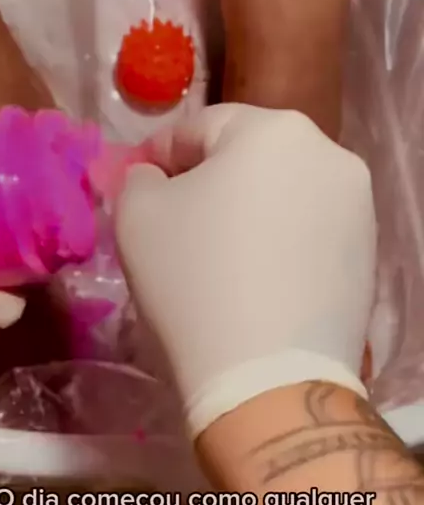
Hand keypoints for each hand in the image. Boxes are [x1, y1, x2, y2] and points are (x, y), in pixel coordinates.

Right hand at [116, 103, 376, 437]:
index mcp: (273, 130)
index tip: (140, 185)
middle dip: (211, 182)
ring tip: (222, 256)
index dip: (162, 155)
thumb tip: (154, 176)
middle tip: (178, 222)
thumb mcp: (136, 216)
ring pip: (285, 194)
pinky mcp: (368, 255)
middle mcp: (328, 155)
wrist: (268, 376)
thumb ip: (139, 177)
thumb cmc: (194, 281)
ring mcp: (357, 207)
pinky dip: (282, 244)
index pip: (202, 128)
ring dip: (251, 212)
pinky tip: (259, 280)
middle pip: (251, 158)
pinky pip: (311, 233)